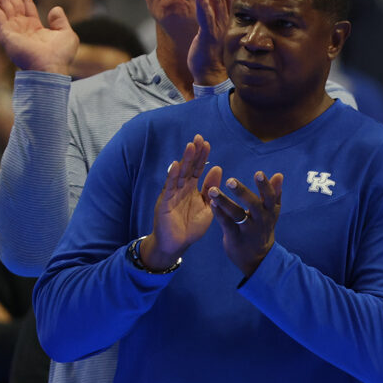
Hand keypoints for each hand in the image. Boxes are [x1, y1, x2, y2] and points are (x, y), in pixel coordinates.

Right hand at [0, 0, 77, 73]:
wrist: (51, 69)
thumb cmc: (60, 56)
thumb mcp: (67, 34)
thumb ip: (60, 21)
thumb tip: (56, 9)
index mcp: (34, 25)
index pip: (26, 1)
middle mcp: (21, 25)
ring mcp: (12, 29)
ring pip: (3, 4)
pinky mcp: (5, 34)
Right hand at [145, 135, 220, 267]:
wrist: (176, 244)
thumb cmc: (191, 227)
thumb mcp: (207, 206)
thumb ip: (211, 188)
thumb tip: (218, 167)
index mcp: (192, 190)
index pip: (197, 169)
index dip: (202, 157)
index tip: (207, 142)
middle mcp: (181, 189)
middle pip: (188, 168)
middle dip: (194, 153)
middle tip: (199, 138)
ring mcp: (172, 194)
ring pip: (179, 174)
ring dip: (184, 160)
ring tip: (190, 146)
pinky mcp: (164, 202)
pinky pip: (169, 188)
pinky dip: (172, 176)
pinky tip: (175, 165)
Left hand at [188, 0, 242, 85]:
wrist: (215, 75)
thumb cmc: (219, 52)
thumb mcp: (224, 29)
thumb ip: (225, 13)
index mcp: (234, 16)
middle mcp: (229, 20)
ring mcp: (220, 28)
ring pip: (215, 1)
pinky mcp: (209, 37)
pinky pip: (206, 19)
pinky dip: (203, 6)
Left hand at [210, 170, 283, 278]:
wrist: (258, 258)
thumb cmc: (262, 229)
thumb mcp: (271, 213)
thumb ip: (274, 194)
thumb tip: (279, 175)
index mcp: (269, 212)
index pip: (270, 197)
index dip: (265, 186)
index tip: (258, 173)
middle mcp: (261, 220)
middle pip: (254, 205)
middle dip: (242, 193)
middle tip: (230, 181)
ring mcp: (248, 230)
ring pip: (237, 214)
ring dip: (224, 202)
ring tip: (212, 190)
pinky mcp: (235, 238)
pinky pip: (226, 224)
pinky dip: (219, 214)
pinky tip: (211, 203)